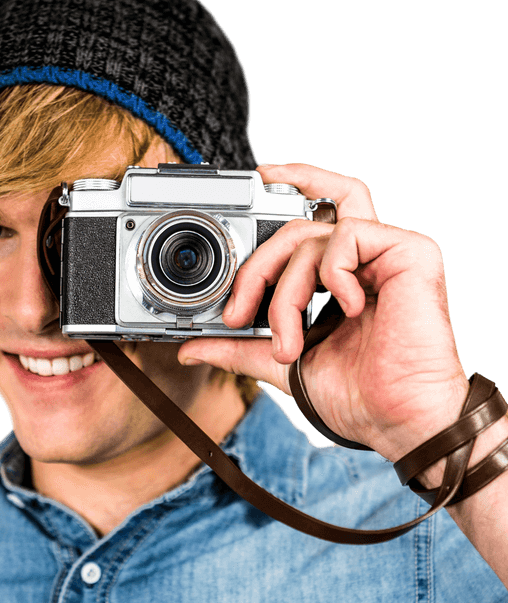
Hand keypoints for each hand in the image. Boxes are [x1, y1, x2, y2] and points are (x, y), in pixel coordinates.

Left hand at [178, 163, 468, 462]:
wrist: (398, 420)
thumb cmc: (359, 397)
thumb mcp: (282, 364)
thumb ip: (240, 348)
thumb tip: (191, 347)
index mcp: (343, 276)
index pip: (316, 212)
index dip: (290, 187)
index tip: (254, 182)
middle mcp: (366, 259)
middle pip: (300, 223)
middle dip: (255, 268)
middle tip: (237, 314)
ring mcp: (388, 253)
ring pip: (313, 235)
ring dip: (285, 292)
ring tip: (290, 342)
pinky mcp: (410, 253)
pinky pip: (349, 237)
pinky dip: (331, 275)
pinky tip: (344, 310)